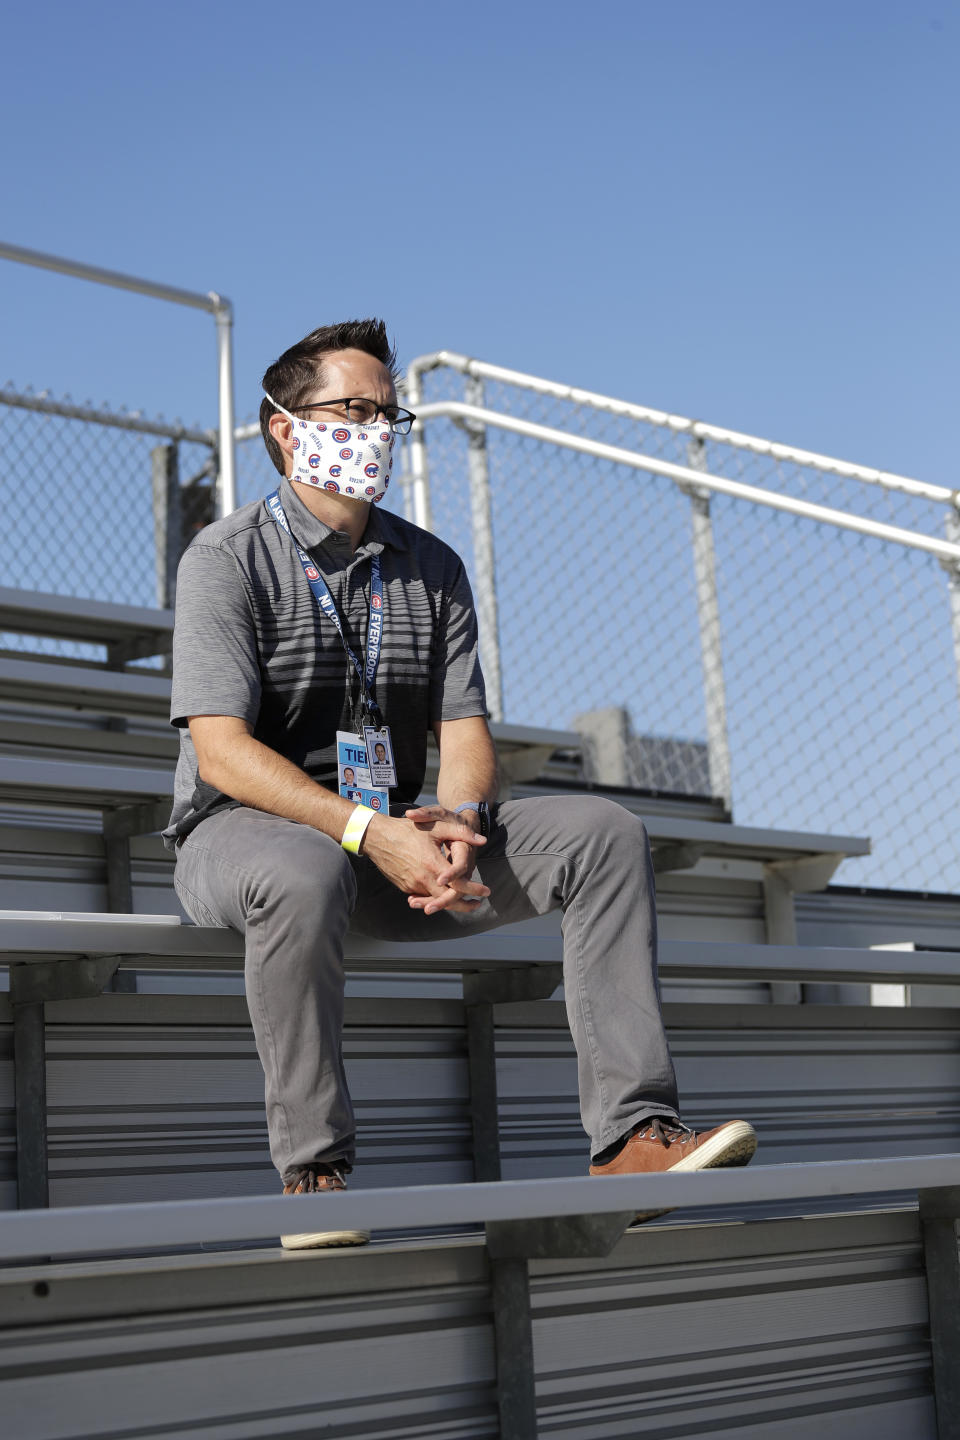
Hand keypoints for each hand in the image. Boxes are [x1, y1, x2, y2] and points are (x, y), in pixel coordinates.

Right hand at [361, 810, 488, 914]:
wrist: (377, 837)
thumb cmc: (407, 829)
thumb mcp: (436, 826)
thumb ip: (460, 833)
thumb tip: (482, 840)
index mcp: (432, 864)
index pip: (458, 884)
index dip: (474, 890)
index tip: (486, 892)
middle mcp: (422, 878)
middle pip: (448, 900)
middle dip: (464, 905)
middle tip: (478, 903)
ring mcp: (411, 885)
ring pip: (435, 900)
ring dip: (449, 902)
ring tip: (463, 900)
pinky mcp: (404, 887)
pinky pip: (423, 895)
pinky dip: (434, 897)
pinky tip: (442, 893)